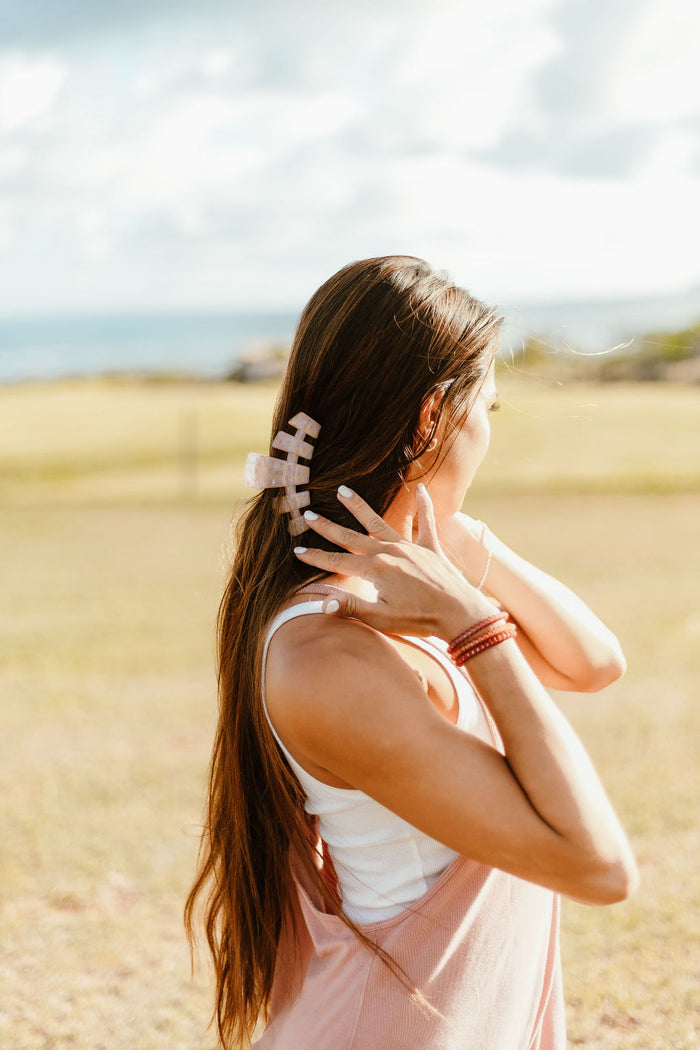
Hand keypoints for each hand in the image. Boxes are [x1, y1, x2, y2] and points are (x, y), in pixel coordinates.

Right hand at [293, 484, 495, 639]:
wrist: (461, 614)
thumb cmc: (420, 620)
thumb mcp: (381, 619)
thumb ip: (352, 607)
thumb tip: (322, 604)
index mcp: (375, 570)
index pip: (337, 562)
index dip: (315, 557)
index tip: (297, 549)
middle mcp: (389, 552)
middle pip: (351, 537)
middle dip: (328, 526)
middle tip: (308, 514)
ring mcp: (410, 548)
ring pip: (379, 522)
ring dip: (360, 507)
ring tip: (343, 490)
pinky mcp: (430, 549)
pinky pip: (427, 522)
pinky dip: (424, 505)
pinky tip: (421, 487)